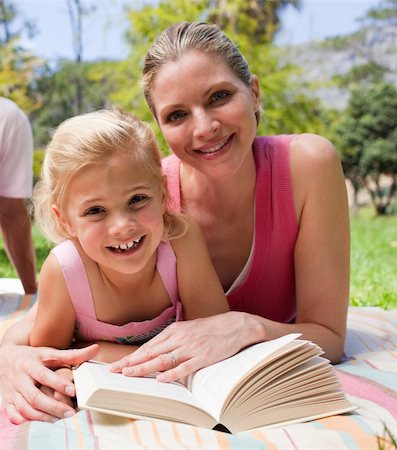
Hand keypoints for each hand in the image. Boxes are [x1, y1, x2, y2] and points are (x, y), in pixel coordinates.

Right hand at [0, 343, 98, 422]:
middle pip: (35, 397)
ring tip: (60, 419)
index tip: (74, 391)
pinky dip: (25, 421)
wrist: (4, 358)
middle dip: (53, 407)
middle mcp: (20, 379)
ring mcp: (12, 392)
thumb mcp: (49, 352)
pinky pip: (14, 415)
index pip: (44, 376)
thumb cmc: (32, 355)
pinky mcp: (7, 401)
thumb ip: (72, 354)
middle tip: (71, 413)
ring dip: (43, 417)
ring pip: (25, 409)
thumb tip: (95, 348)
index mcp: (30, 365)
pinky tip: (41, 421)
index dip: (58, 384)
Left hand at [110, 312, 260, 381]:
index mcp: (175, 330)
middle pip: (151, 352)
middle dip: (131, 362)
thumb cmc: (211, 329)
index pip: (149, 346)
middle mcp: (180, 338)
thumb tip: (156, 353)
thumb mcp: (189, 329)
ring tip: (129, 374)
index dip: (132, 356)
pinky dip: (172, 373)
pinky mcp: (203, 356)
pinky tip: (161, 379)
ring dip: (144, 367)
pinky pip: (185, 366)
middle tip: (114, 370)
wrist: (236, 325)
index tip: (118, 364)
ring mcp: (191, 347)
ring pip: (163, 359)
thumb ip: (173, 339)